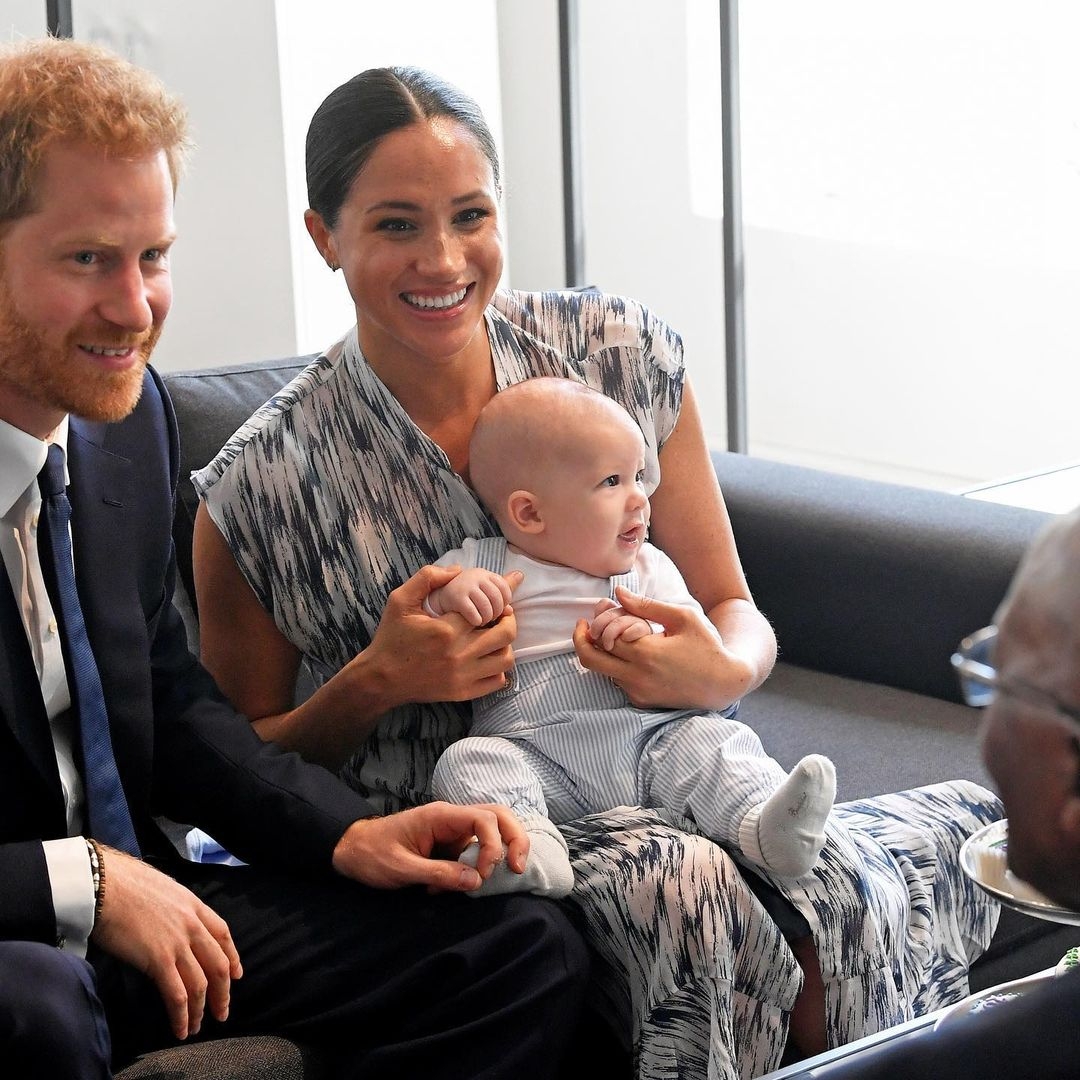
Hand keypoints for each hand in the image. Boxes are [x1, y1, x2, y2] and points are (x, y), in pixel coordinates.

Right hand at [89, 848, 241, 1040]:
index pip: (223, 934)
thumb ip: (173, 907)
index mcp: (193, 905)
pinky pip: (177, 994)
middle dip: (223, 992)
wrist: (104, 884)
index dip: (232, 956)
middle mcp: (192, 924)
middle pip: (218, 963)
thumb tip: (167, 919)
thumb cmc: (124, 883)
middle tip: (222, 1011)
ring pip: (201, 984)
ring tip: (196, 1027)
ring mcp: (178, 943)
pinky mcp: (159, 960)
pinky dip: (181, 1015)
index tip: (236, 974)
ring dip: (201, 1010)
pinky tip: (180, 1028)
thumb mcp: (163, 888)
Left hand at [332, 802, 529, 890]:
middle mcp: (451, 819)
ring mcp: (453, 831)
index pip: (484, 819)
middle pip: (498, 816)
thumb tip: (476, 881)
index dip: (494, 845)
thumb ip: (439, 873)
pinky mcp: (450, 845)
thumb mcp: (402, 869)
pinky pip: (475, 850)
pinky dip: (476, 868)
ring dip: (500, 851)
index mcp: (440, 816)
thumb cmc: (372, 855)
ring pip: (492, 831)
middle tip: (519, 868)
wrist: (351, 851)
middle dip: (514, 838)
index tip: (484, 874)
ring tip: (502, 875)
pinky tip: (458, 885)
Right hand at [361, 564, 519, 704]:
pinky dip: (499, 669)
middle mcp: (459, 654)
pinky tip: (488, 658)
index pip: (489, 608)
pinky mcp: (463, 692)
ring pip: (506, 659)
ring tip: (494, 637)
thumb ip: (427, 578)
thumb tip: (458, 569)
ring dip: (505, 644)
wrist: (380, 678)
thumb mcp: (400, 600)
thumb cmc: (391, 637)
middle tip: (500, 615)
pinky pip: (497, 681)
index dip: (499, 599)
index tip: (502, 594)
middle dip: (508, 619)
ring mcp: (463, 676)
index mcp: (446, 629)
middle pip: (505, 633)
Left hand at [573, 586, 753, 709]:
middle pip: (590, 659)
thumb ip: (647, 605)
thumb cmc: (706, 646)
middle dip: (581, 640)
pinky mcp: (642, 702)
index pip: (604, 636)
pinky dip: (616, 667)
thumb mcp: (682, 617)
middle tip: (583, 626)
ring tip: (612, 635)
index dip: (597, 621)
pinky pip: (617, 682)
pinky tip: (629, 653)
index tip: (599, 609)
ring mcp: (638, 692)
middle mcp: (637, 676)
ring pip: (602, 671)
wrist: (724, 683)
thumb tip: (618, 592)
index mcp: (646, 653)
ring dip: (601, 653)